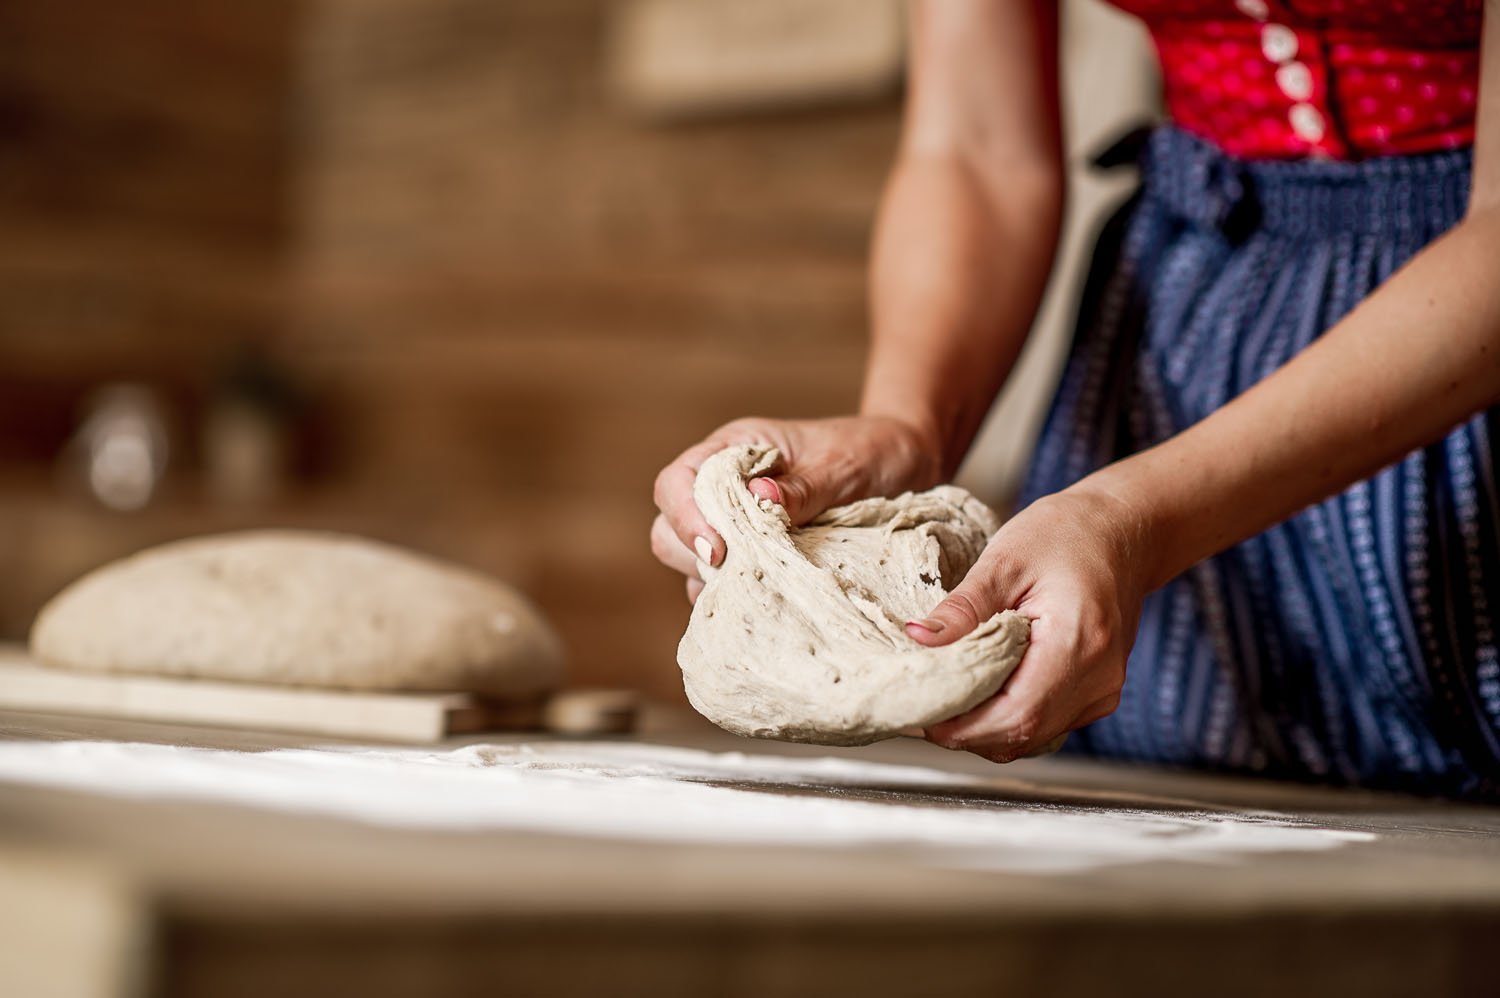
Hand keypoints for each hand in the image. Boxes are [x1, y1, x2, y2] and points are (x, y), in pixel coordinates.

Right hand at [651, 415, 941, 601]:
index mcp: (736, 449)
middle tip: (738, 575)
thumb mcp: (845, 464)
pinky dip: (739, 598)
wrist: (906, 463)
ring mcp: (738, 525)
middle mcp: (726, 487)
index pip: (678, 482)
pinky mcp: (757, 557)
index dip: (686, 518)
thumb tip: (760, 501)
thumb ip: (804, 486)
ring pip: (692, 562)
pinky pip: (727, 584)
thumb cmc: (873, 451)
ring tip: (758, 592)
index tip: (719, 551)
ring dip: (715, 582)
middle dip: (694, 556)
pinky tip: (771, 605)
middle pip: (670, 527)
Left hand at [905, 484, 1153, 761]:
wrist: (1121, 531)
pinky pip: (1045, 723)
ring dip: (984, 728)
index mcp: (1078, 643)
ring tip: (945, 698)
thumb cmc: (1066, 535)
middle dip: (966, 731)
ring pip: (1032, 736)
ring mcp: (1102, 690)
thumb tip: (918, 638)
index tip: (920, 714)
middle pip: (1022, 734)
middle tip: (921, 706)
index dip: (964, 726)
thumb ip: (962, 608)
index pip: (1016, 714)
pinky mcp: (1097, 693)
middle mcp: (1098, 678)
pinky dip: (1007, 717)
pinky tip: (979, 692)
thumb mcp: (1004, 561)